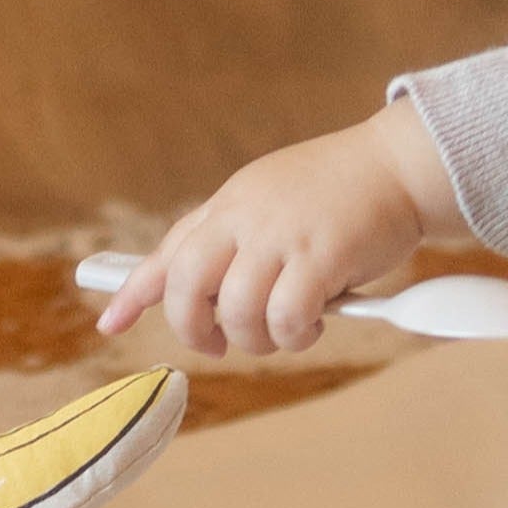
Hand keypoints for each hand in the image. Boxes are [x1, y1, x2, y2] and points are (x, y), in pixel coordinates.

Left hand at [93, 104, 454, 356]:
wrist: (397, 164)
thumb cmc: (340, 193)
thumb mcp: (270, 203)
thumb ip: (236, 240)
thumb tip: (206, 295)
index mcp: (228, 205)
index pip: (169, 250)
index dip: (135, 292)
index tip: (109, 322)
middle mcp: (244, 217)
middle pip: (187, 286)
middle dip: (195, 329)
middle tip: (220, 343)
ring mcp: (279, 235)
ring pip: (238, 312)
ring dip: (258, 339)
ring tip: (287, 331)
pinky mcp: (318, 256)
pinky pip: (286, 317)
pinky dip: (296, 334)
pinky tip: (314, 322)